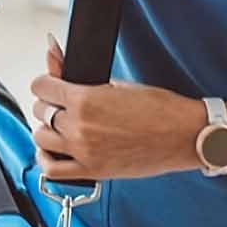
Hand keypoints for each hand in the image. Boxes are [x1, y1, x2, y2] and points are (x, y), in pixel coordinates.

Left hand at [29, 35, 197, 181]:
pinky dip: (46, 159)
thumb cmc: (161, 109)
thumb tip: (56, 54)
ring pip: (41, 138)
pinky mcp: (93, 171)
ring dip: (48, 129)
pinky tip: (54, 149)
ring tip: (62, 125)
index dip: (46, 83)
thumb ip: (81, 75)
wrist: (184, 136)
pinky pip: (51, 170)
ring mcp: (84, 151)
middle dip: (49, 104)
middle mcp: (80, 126)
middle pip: (41, 111)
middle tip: (63, 104)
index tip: (52, 85)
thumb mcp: (118, 83)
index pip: (41, 87)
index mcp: (86, 100)